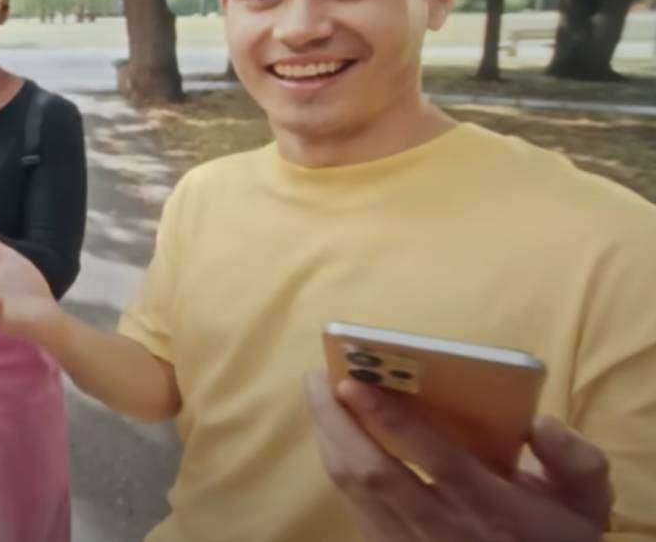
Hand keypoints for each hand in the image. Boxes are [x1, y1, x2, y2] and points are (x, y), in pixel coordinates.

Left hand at [304, 371, 611, 540]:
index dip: (392, 420)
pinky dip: (337, 466)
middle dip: (336, 421)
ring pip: (354, 490)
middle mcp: (441, 526)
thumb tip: (541, 423)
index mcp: (489, 505)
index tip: (355, 381)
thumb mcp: (583, 503)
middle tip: (317, 375)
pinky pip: (354, 506)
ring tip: (318, 395)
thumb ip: (576, 461)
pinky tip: (333, 435)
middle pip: (373, 472)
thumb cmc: (554, 535)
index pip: (434, 458)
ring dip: (329, 439)